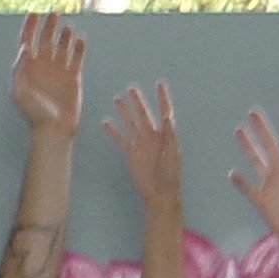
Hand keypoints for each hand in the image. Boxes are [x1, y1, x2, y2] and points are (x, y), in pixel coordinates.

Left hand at [11, 12, 86, 142]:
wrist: (54, 129)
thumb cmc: (34, 113)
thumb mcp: (19, 91)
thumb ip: (20, 68)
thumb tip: (25, 47)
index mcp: (28, 67)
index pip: (27, 41)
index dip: (30, 26)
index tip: (34, 13)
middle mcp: (43, 66)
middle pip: (45, 39)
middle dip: (49, 26)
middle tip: (53, 14)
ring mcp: (58, 70)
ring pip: (62, 46)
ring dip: (64, 35)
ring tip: (67, 27)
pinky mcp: (73, 77)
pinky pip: (77, 58)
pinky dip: (79, 48)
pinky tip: (80, 39)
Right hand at [104, 80, 184, 212]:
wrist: (159, 193)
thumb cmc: (170, 174)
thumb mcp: (172, 153)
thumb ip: (170, 134)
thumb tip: (168, 116)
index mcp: (165, 134)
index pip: (164, 111)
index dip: (162, 98)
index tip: (159, 84)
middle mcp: (152, 136)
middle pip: (144, 114)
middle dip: (138, 101)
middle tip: (131, 88)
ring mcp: (140, 144)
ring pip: (130, 123)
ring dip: (124, 112)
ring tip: (117, 99)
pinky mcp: (130, 153)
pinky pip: (120, 139)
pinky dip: (113, 131)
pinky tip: (106, 122)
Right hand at [231, 105, 278, 251]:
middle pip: (271, 145)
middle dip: (263, 128)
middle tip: (254, 110)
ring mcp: (272, 185)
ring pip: (257, 161)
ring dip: (248, 146)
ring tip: (239, 130)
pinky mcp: (263, 200)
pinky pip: (249, 189)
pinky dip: (241, 183)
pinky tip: (232, 173)